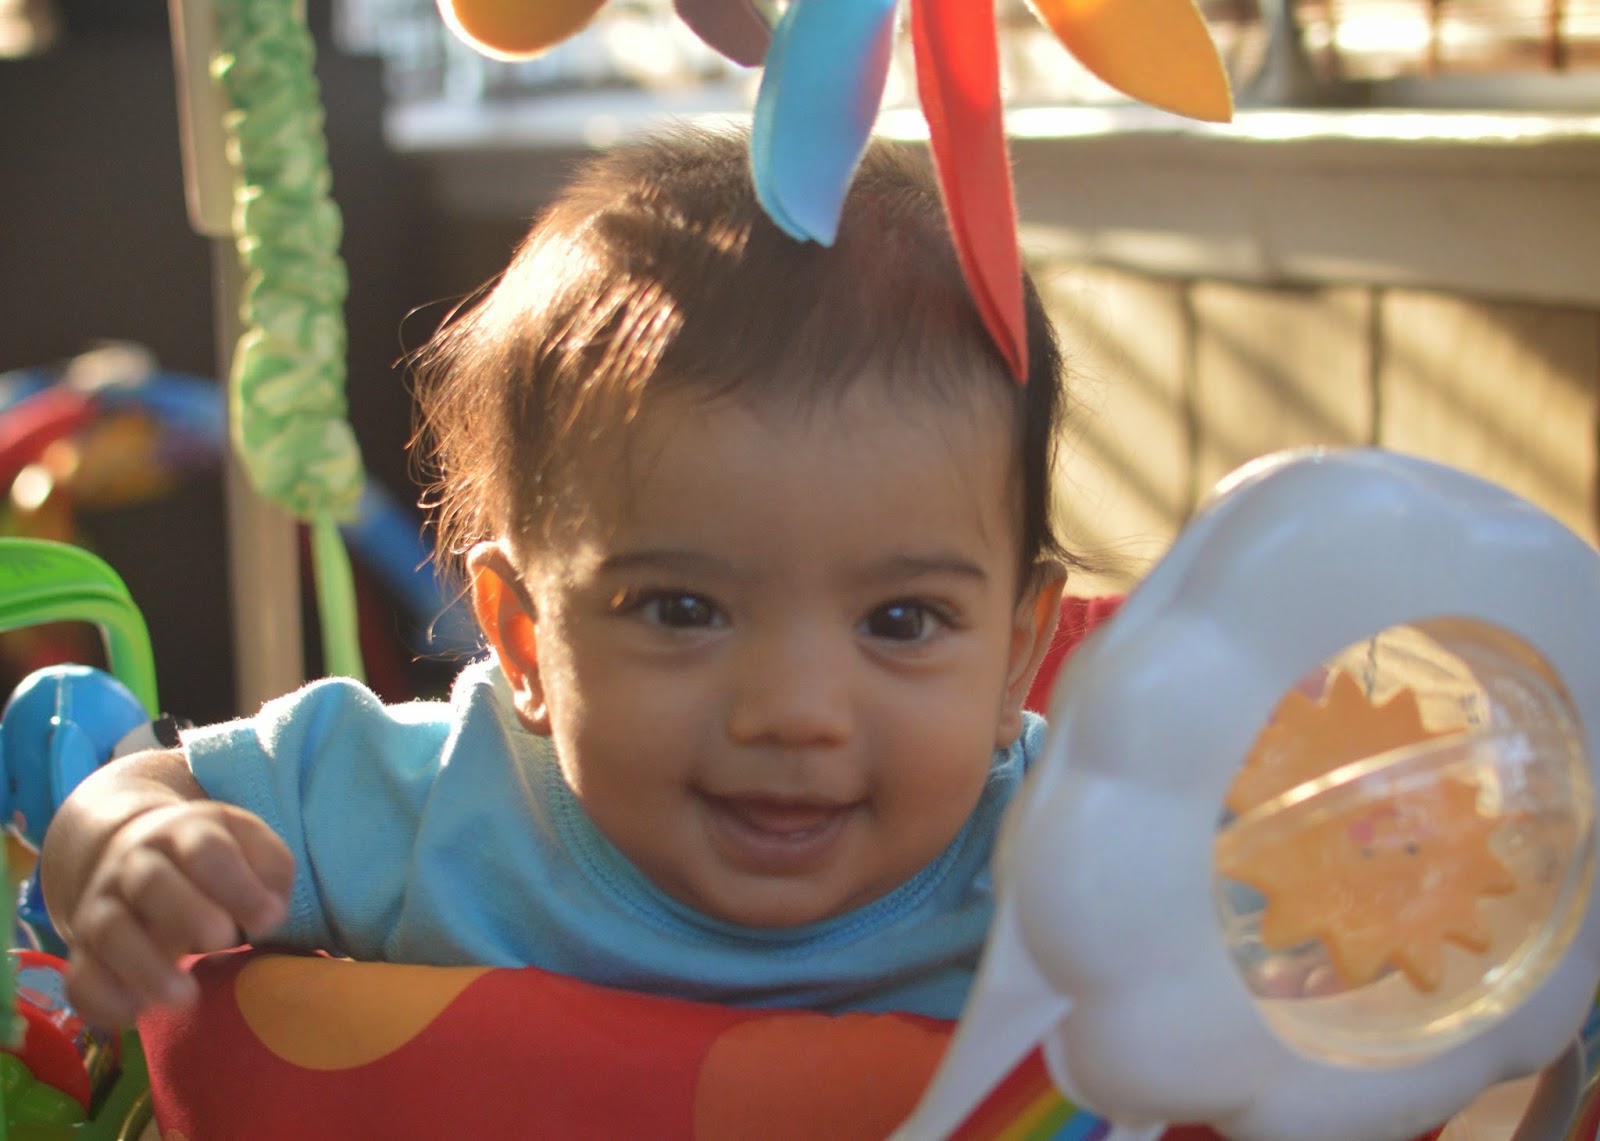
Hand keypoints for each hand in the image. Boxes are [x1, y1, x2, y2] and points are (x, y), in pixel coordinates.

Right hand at [59, 801, 293, 1027]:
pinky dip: (103, 1001)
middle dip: (187, 914)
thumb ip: (270, 869)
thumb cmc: (212, 858)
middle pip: (150, 883)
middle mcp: (134, 865)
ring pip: (109, 932)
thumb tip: (271, 911)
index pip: (205, 850)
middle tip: (224, 940)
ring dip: (146, 967)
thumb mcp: (248, 844)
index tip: (268, 920)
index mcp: (184, 833)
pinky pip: (81, 979)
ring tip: (186, 997)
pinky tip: (138, 1014)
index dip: (238, 886)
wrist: (134, 852)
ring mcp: (103, 906)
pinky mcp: (85, 952)